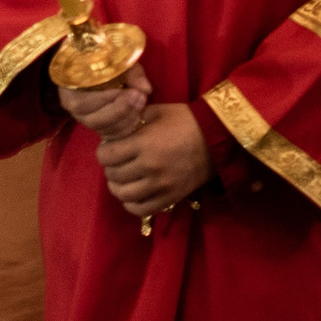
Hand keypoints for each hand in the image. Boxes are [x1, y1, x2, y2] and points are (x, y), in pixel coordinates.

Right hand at [59, 62, 151, 141]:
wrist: (100, 68)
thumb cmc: (106, 62)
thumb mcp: (119, 62)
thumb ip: (132, 73)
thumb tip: (146, 89)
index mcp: (70, 90)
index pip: (81, 103)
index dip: (104, 99)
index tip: (126, 90)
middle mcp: (75, 110)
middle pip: (93, 121)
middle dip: (119, 111)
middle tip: (139, 97)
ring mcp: (87, 121)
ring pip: (104, 130)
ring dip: (126, 119)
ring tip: (141, 103)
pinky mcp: (99, 129)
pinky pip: (112, 136)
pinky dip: (127, 129)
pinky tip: (138, 115)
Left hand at [95, 102, 210, 217]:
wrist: (217, 137)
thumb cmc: (185, 120)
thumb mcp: (157, 111)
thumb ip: (133, 119)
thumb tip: (115, 130)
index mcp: (143, 144)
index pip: (106, 156)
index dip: (103, 152)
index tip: (109, 148)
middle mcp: (149, 167)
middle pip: (113, 176)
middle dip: (110, 167)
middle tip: (116, 161)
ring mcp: (160, 186)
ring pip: (124, 195)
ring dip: (118, 187)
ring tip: (122, 178)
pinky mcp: (170, 197)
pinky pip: (141, 209)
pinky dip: (131, 204)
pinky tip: (133, 194)